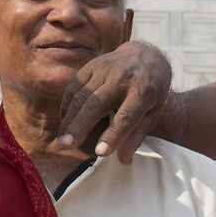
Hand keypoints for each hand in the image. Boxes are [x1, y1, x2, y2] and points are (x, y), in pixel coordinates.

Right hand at [52, 40, 170, 163]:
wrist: (146, 56)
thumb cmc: (151, 91)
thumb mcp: (153, 112)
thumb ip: (137, 135)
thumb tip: (123, 160)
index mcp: (144, 92)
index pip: (126, 116)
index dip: (113, 135)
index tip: (100, 152)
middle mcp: (123, 78)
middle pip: (97, 103)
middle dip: (80, 125)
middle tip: (66, 145)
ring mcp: (105, 69)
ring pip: (81, 96)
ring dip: (69, 119)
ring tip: (62, 140)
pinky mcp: (91, 66)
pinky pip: (74, 87)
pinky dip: (67, 106)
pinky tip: (65, 122)